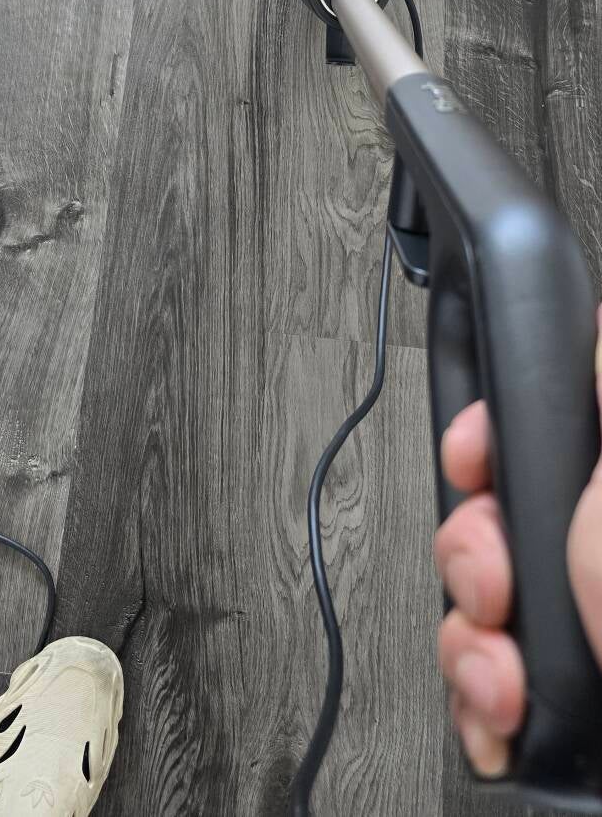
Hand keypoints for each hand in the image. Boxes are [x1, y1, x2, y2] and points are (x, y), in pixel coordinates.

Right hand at [433, 307, 601, 775]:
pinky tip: (499, 716)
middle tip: (497, 590)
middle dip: (471, 556)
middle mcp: (591, 545)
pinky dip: (474, 697)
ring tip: (503, 680)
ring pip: (475, 597)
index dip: (488, 439)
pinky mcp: (560, 686)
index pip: (538, 426)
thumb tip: (595, 342)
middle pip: (490, 514)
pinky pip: (481, 671)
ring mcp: (574, 615)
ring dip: (468, 642)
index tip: (473, 465)